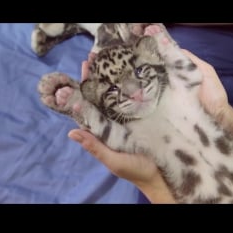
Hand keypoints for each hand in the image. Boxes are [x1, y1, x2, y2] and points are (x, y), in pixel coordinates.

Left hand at [68, 49, 229, 202]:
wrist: (161, 176)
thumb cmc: (136, 170)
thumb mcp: (114, 161)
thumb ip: (96, 148)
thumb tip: (71, 132)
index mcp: (103, 132)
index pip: (88, 107)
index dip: (82, 90)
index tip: (82, 70)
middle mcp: (114, 122)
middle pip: (101, 97)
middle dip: (97, 78)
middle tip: (94, 58)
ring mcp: (128, 119)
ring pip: (117, 96)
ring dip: (113, 78)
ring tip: (111, 59)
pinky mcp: (143, 118)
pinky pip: (134, 101)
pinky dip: (131, 87)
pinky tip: (132, 74)